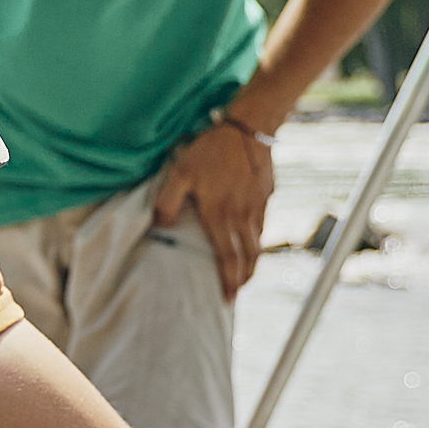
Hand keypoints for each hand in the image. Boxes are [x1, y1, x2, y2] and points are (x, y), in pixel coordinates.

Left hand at [150, 118, 277, 299]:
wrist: (248, 129)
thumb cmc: (210, 150)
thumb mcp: (180, 172)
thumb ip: (168, 201)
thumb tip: (163, 227)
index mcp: (220, 214)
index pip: (227, 257)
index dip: (228, 280)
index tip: (228, 298)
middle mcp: (242, 216)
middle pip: (247, 257)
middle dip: (243, 279)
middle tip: (237, 293)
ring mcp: (257, 207)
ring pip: (258, 244)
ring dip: (253, 264)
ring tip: (246, 275)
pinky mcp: (265, 197)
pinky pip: (263, 226)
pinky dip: (259, 242)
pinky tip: (253, 243)